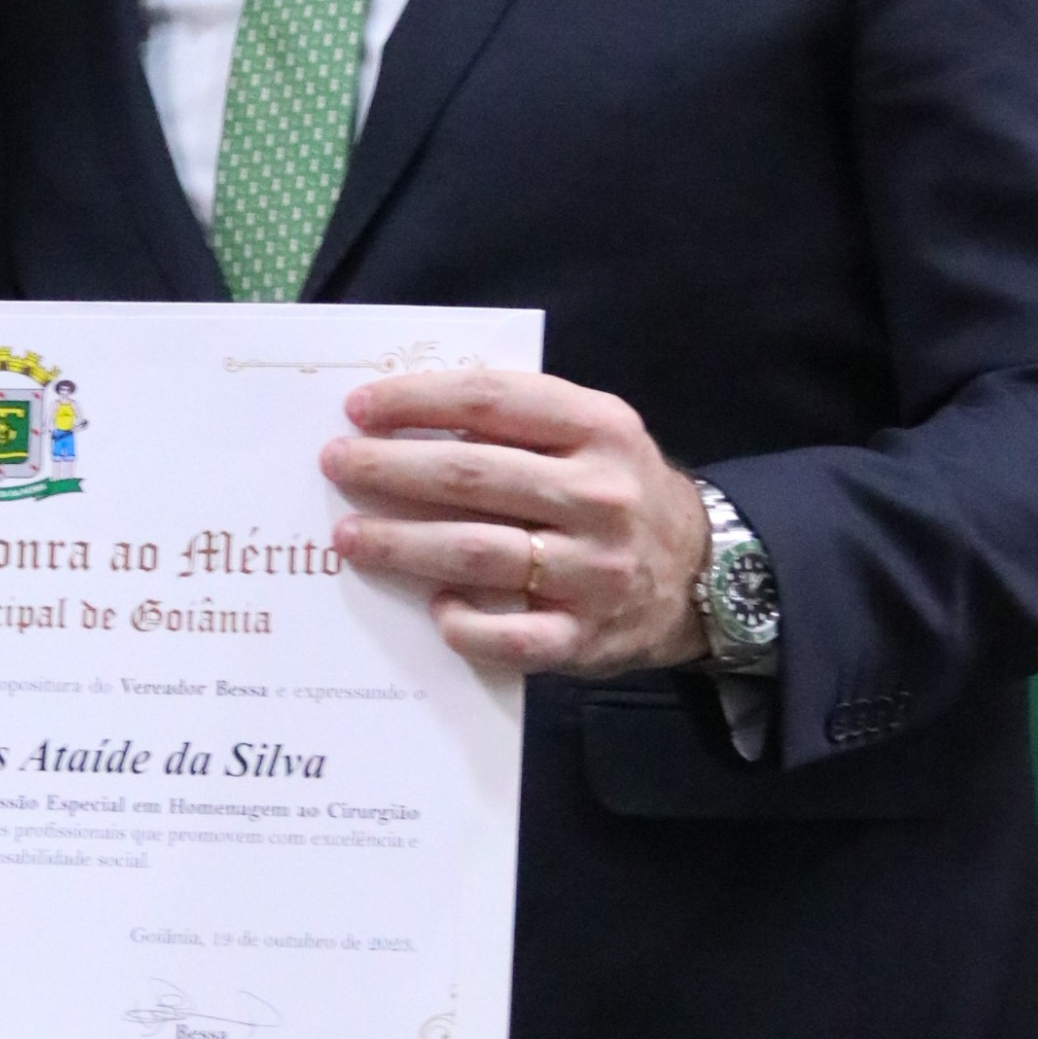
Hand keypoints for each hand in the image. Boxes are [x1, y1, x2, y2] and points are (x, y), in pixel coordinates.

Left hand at [322, 365, 710, 676]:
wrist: (701, 574)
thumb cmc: (619, 492)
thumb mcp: (593, 435)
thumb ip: (522, 422)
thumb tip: (408, 420)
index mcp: (600, 429)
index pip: (492, 401)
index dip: (418, 400)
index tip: (359, 407)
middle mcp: (599, 496)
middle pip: (472, 476)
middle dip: (390, 468)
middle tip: (336, 465)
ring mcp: (594, 571)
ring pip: (476, 552)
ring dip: (402, 542)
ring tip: (348, 536)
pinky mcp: (584, 637)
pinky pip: (509, 637)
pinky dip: (463, 624)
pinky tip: (433, 609)